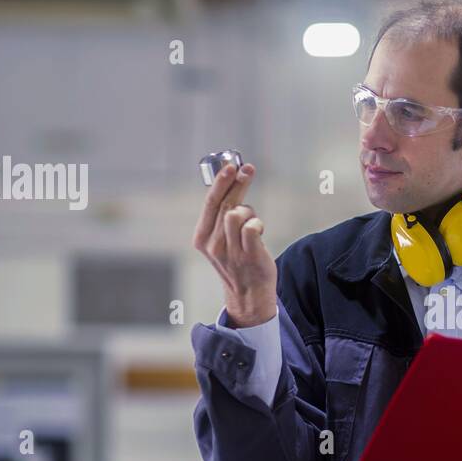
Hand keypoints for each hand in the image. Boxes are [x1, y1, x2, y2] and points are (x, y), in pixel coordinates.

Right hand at [192, 162, 277, 327]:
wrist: (248, 295)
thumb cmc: (238, 262)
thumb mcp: (221, 240)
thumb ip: (223, 216)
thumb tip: (232, 181)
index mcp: (202, 238)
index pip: (210, 202)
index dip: (220, 181)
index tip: (230, 165)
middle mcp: (213, 244)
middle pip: (225, 203)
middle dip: (238, 183)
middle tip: (249, 169)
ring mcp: (230, 251)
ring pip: (237, 213)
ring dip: (249, 211)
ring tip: (253, 222)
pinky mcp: (248, 256)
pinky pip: (252, 227)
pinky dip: (257, 223)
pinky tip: (259, 231)